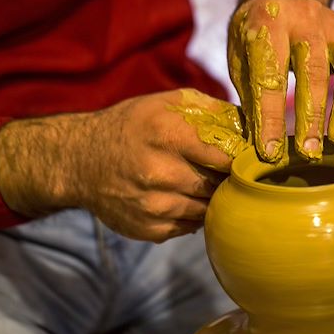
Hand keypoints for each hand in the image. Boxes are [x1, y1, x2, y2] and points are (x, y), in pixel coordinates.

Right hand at [0, 89, 246, 241]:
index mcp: (167, 135)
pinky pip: (189, 228)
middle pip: (218, 185)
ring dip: (209, 200)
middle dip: (224, 180)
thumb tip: (253, 127)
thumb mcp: (166, 104)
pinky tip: (180, 199)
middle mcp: (159, 172)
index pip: (225, 156)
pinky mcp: (148, 229)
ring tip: (200, 184)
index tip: (247, 160)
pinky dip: (191, 215)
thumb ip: (211, 111)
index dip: (240, 160)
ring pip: (207, 210)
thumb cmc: (133, 126)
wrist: (79, 160)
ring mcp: (153, 205)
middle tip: (224, 173)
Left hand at [228, 0, 333, 162]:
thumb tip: (257, 144)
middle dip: (312, 116)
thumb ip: (250, 96)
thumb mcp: (239, 59)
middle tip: (309, 152)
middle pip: (314, 71)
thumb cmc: (255, 39)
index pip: (270, 75)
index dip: (270, 117)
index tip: (270, 151)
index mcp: (268, 23)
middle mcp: (306, 19)